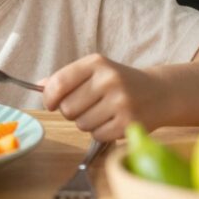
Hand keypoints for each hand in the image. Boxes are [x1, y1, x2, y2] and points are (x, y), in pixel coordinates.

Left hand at [40, 54, 165, 141]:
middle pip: (67, 108)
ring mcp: (121, 102)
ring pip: (81, 124)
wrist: (160, 93)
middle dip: (71, 112)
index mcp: (96, 63)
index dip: (48, 97)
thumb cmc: (119, 82)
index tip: (50, 103)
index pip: (59, 82)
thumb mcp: (94, 71)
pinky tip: (112, 121)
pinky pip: (98, 135)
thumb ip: (66, 78)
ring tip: (102, 113)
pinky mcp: (130, 123)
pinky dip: (101, 133)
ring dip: (86, 123)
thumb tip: (39, 86)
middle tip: (86, 107)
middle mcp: (109, 80)